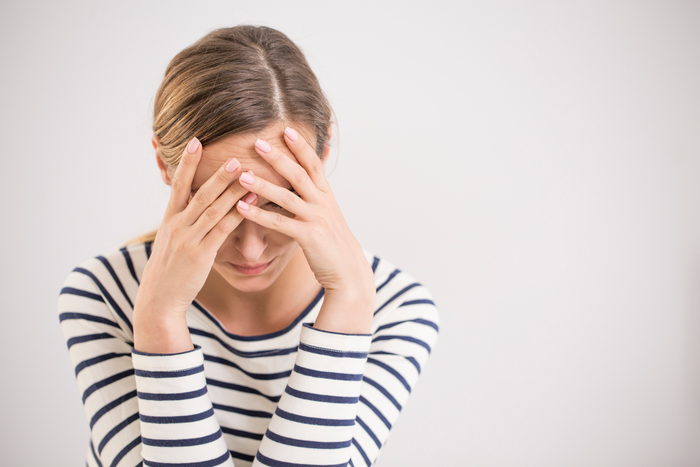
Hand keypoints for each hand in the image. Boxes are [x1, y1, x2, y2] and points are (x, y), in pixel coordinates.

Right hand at [134, 137, 252, 323]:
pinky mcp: (201, 255)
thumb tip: (193, 203)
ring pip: (212, 209)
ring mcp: (189, 239)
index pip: (178, 184)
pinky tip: (251, 202)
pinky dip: (236, 214)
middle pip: (199, 193)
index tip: (195, 141)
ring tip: (247, 172)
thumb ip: (182, 220)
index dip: (186, 162)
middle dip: (217, 173)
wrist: (159, 299)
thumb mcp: (170, 240)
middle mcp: (177, 225)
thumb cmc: (169, 269)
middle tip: (233, 154)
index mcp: (170, 219)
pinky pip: (221, 230)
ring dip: (231, 189)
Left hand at [236, 127, 375, 323]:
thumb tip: (308, 181)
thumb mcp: (328, 215)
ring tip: (242, 174)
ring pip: (287, 197)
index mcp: (326, 195)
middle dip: (278, 157)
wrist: (348, 271)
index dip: (301, 146)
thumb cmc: (332, 244)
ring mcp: (316, 219)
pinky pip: (280, 223)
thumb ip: (316, 197)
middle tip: (257, 142)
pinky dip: (259, 215)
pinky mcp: (309, 237)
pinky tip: (241, 208)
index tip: (286, 129)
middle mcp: (323, 203)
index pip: (314, 164)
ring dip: (263, 184)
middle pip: (299, 174)